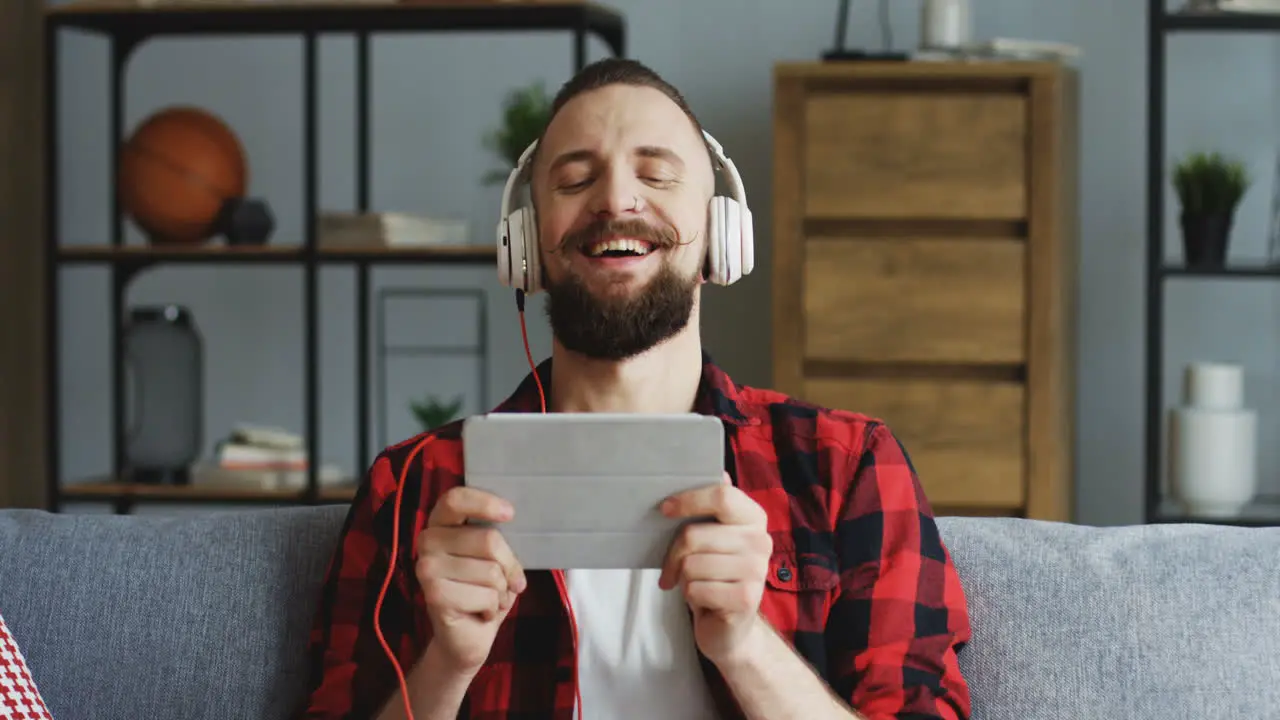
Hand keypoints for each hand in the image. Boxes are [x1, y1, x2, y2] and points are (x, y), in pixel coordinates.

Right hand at [415, 487, 526, 674]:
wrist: (467, 637)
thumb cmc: (484, 590)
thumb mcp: (496, 558)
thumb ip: (497, 538)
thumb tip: (513, 518)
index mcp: (441, 523)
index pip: (455, 499)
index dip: (484, 503)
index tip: (510, 513)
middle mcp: (427, 541)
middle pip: (488, 540)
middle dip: (509, 566)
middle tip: (508, 582)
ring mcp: (426, 569)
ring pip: (491, 571)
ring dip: (501, 591)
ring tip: (490, 598)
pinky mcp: (433, 595)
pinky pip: (486, 595)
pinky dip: (494, 607)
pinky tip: (481, 612)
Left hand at [658, 473, 771, 666]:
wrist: (731, 627)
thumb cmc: (715, 575)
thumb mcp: (713, 537)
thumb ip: (713, 507)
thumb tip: (717, 471)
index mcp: (753, 518)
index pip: (722, 495)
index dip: (688, 500)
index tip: (664, 510)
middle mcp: (761, 541)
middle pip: (695, 535)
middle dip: (673, 554)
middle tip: (672, 568)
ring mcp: (757, 571)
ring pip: (691, 564)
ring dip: (683, 578)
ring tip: (694, 584)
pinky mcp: (747, 599)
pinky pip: (696, 589)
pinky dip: (690, 596)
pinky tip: (704, 600)